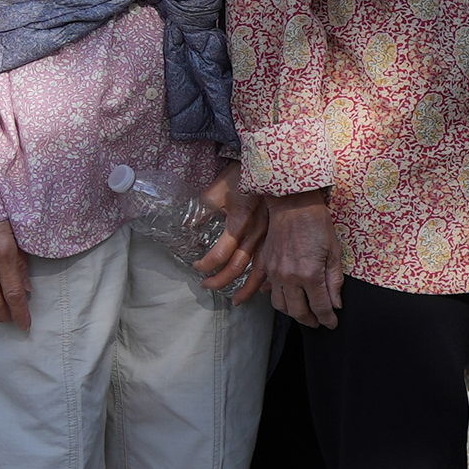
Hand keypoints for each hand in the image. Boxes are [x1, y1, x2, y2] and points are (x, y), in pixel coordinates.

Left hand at [194, 175, 267, 297]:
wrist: (274, 167)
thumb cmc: (243, 175)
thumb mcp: (218, 190)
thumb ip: (203, 209)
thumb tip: (188, 226)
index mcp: (239, 222)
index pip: (220, 253)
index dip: (207, 264)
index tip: (197, 267)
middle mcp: (256, 233)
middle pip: (238, 267)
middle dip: (221, 280)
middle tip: (207, 287)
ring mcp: (270, 236)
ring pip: (259, 271)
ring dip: (247, 288)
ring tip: (236, 300)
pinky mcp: (279, 236)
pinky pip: (276, 263)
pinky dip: (269, 279)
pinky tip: (264, 288)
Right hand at [256, 191, 342, 326]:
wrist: (292, 204)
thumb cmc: (317, 224)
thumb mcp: (333, 251)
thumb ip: (334, 281)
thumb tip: (336, 304)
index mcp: (309, 274)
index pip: (320, 307)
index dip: (327, 319)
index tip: (332, 324)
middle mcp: (289, 277)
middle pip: (298, 311)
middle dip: (310, 321)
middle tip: (319, 322)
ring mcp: (275, 273)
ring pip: (281, 305)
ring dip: (293, 313)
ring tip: (305, 313)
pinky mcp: (267, 266)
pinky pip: (270, 292)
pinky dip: (280, 300)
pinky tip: (289, 299)